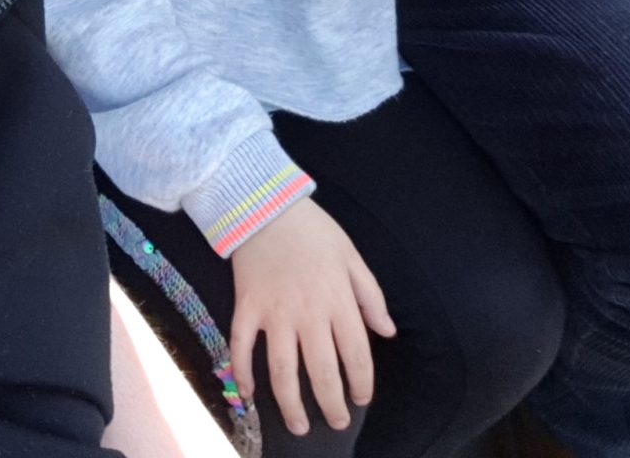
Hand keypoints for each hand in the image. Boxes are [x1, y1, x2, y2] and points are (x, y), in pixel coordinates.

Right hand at [227, 197, 394, 436]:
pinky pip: (242, 347)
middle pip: (321, 372)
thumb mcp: (352, 257)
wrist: (264, 204)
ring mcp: (274, 313)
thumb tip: (387, 333)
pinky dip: (242, 375)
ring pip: (282, 371)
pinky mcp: (246, 307)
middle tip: (336, 423)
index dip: (362, 384)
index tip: (361, 399)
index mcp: (338, 301)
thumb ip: (371, 297)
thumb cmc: (313, 230)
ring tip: (299, 426)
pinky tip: (248, 396)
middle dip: (331, 405)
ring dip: (290, 404)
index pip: (356, 355)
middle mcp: (308, 313)